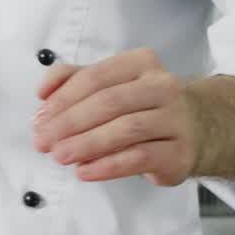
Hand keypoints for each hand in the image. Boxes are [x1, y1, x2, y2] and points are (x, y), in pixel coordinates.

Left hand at [32, 48, 198, 185]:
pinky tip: (84, 171)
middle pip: (108, 102)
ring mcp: (174, 119)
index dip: (63, 99)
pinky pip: (139, 157)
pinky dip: (107, 166)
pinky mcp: (178, 151)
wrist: (194, 131)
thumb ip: (73, 80)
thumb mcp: (109, 86)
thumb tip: (44, 91)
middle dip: (69, 123)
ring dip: (86, 144)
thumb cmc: (142, 107)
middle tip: (43, 141)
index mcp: (140, 63)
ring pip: (125, 129)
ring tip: (60, 156)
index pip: (95, 78)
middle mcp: (162, 87)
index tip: (40, 119)